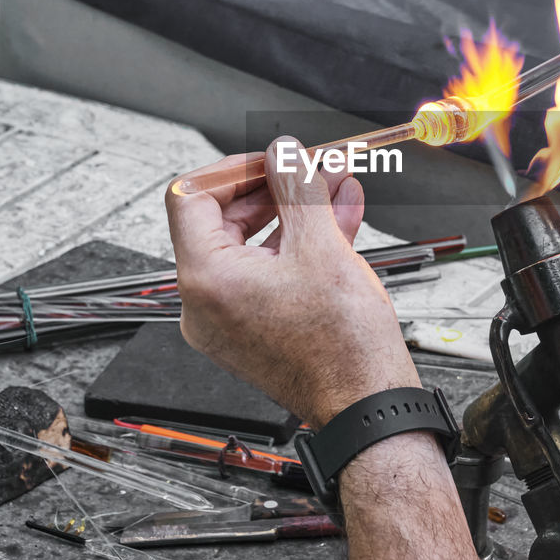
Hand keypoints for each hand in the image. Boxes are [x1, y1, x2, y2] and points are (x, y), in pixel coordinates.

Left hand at [165, 137, 418, 427]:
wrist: (367, 404)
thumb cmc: (343, 347)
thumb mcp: (321, 245)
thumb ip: (296, 186)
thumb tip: (284, 154)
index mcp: (205, 279)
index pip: (193, 197)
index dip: (235, 168)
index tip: (273, 160)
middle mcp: (206, 303)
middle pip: (225, 218)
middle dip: (276, 186)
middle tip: (312, 167)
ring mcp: (229, 319)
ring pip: (254, 244)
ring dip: (296, 211)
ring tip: (336, 186)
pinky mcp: (255, 329)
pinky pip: (268, 272)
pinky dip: (299, 244)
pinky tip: (339, 218)